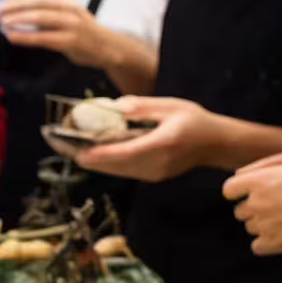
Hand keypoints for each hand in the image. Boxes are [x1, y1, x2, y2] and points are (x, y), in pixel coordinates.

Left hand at [0, 0, 118, 68]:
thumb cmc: (83, 33)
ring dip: (18, 19)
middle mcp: (70, 8)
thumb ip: (49, 11)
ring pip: (40, 18)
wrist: (108, 48)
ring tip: (3, 23)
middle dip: (16, 6)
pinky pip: (43, 38)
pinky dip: (25, 37)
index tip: (5, 2)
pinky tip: (12, 37)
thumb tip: (20, 10)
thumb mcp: (68, 15)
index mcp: (67, 0)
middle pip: (38, 2)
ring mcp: (72, 24)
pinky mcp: (70, 41)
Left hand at [75, 97, 224, 181]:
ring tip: (73, 152)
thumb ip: (143, 107)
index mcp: (163, 143)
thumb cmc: (195, 120)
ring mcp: (156, 173)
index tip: (81, 154)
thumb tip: (115, 107)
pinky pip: (127, 172)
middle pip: (118, 165)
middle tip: (65, 149)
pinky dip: (110, 165)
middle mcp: (157, 162)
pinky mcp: (154, 176)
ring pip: (119, 171)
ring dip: (97, 163)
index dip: (103, 154)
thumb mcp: (171, 106)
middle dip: (91, 159)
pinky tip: (95, 156)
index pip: (127, 152)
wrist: (216, 144)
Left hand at [222, 160, 281, 255]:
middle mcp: (256, 202)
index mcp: (259, 181)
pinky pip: (257, 247)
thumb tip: (272, 171)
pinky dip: (265, 244)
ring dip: (261, 226)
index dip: (236, 193)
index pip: (229, 189)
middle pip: (239, 212)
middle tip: (272, 210)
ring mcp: (263, 224)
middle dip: (252, 211)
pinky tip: (278, 238)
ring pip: (250, 228)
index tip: (245, 196)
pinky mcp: (272, 242)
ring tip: (281, 223)